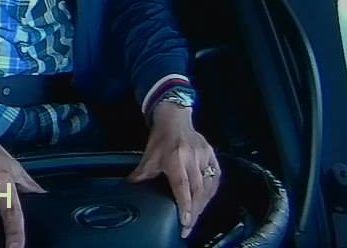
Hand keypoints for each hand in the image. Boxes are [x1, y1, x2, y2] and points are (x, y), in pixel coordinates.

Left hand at [128, 102, 220, 237]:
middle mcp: (193, 159)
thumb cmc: (161, 138)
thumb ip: (141, 174)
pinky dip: (211, 193)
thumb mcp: (148, 156)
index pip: (182, 187)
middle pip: (198, 191)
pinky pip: (216, 179)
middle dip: (195, 211)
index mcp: (175, 159)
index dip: (185, 206)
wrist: (175, 119)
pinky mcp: (213, 157)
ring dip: (203, 205)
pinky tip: (205, 201)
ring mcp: (205, 158)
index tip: (186, 222)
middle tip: (189, 227)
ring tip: (195, 218)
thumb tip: (130, 187)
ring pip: (208, 187)